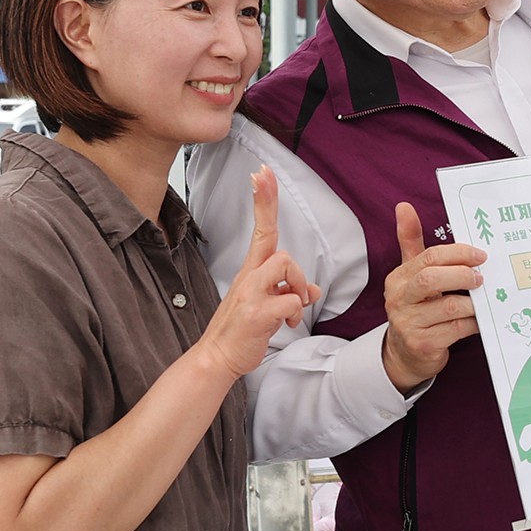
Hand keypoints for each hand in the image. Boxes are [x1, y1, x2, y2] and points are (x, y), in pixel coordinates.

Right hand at [194, 167, 319, 381]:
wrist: (218, 357)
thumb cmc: (242, 330)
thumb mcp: (268, 306)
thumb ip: (289, 292)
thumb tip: (312, 291)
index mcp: (251, 271)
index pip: (261, 228)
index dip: (263, 200)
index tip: (262, 173)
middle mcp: (249, 276)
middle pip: (274, 241)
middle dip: (286, 249)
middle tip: (290, 269)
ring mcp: (250, 293)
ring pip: (285, 264)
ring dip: (298, 286)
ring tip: (292, 307)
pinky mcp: (256, 313)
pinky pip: (291, 301)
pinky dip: (295, 313)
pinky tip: (287, 325)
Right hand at [382, 202, 485, 391]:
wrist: (405, 355)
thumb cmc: (416, 308)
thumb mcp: (411, 275)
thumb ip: (411, 241)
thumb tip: (404, 206)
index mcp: (398, 278)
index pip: (428, 258)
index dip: (458, 253)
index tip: (480, 255)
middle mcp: (399, 300)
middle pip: (432, 279)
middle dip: (463, 275)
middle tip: (482, 277)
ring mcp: (409, 324)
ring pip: (450, 307)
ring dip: (474, 303)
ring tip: (486, 299)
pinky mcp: (423, 345)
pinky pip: (458, 330)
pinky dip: (475, 323)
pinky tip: (482, 319)